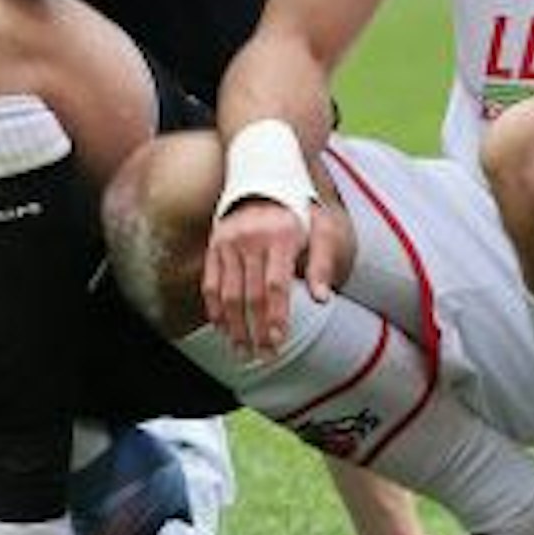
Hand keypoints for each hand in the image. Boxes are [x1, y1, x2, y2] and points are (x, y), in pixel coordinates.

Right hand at [202, 195, 340, 360]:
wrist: (264, 177)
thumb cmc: (299, 211)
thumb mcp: (321, 229)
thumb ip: (323, 263)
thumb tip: (323, 299)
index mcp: (281, 237)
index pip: (276, 286)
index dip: (277, 317)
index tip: (279, 341)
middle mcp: (251, 239)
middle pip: (251, 296)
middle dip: (257, 331)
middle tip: (264, 357)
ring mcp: (229, 242)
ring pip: (228, 294)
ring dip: (235, 327)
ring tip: (243, 351)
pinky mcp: (214, 245)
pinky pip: (210, 283)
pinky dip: (215, 310)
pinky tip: (223, 329)